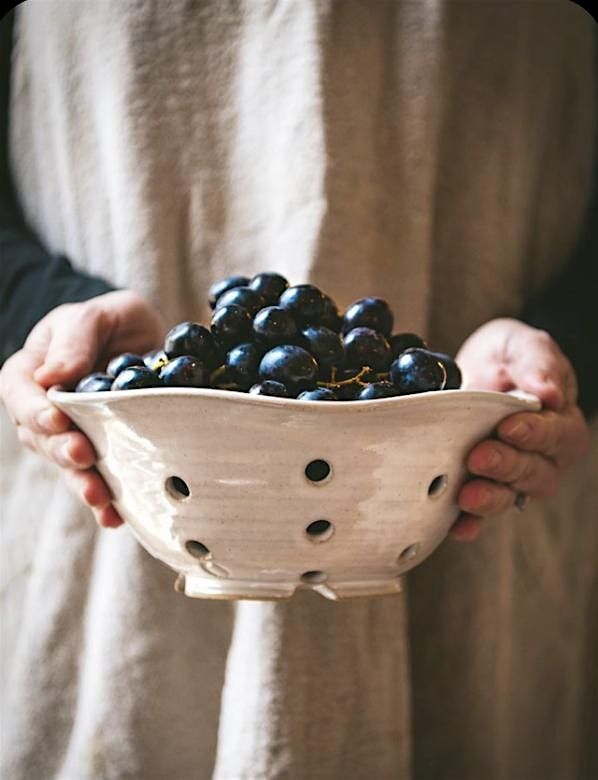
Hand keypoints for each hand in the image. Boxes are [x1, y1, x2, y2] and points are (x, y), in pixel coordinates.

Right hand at [0, 290, 165, 527]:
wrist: (144, 343)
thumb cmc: (112, 323)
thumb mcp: (97, 316)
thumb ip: (76, 339)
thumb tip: (52, 376)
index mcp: (30, 373)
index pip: (20, 394)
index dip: (36, 409)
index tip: (58, 418)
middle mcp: (42, 411)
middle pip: (42, 437)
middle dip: (63, 450)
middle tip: (85, 455)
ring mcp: (68, 437)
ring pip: (67, 465)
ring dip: (83, 483)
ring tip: (100, 497)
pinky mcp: (99, 456)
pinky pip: (96, 480)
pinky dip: (106, 502)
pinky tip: (116, 516)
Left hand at [451, 318, 589, 540]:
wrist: (471, 372)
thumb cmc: (504, 358)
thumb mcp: (520, 346)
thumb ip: (536, 362)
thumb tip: (550, 393)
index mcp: (559, 423)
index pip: (556, 435)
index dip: (535, 433)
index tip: (510, 426)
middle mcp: (539, 458)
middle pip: (533, 472)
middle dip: (506, 465)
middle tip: (479, 455)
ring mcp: (508, 478)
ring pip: (508, 496)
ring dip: (488, 498)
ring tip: (467, 493)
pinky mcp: (478, 489)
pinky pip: (477, 516)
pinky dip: (467, 524)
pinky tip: (456, 526)